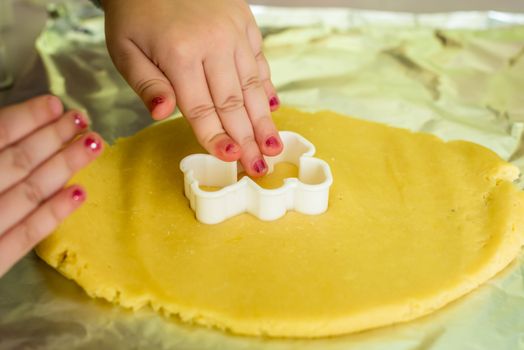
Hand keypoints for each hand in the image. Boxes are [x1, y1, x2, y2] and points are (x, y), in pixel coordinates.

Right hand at [0, 95, 103, 276]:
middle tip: (83, 119)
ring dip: (64, 166)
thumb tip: (3, 127)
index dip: (25, 118)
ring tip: (92, 145)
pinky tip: (79, 193)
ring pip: (27, 193)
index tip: (54, 104)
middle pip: (16, 162)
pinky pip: (23, 238)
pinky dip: (52, 214)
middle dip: (53, 137)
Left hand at [103, 0, 281, 176]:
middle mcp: (213, 44)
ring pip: (252, 85)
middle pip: (233, 103)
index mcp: (179, 54)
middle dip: (248, 140)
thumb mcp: (124, 48)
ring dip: (264, 120)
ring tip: (274, 146)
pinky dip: (266, 85)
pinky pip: (259, 60)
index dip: (217, 138)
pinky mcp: (244, 22)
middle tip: (261, 168)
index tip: (232, 160)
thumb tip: (165, 114)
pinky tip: (273, 106)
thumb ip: (146, 84)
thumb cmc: (135, 11)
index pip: (201, 109)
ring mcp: (233, 32)